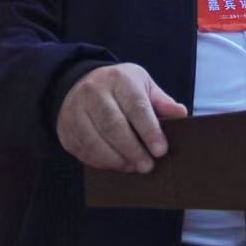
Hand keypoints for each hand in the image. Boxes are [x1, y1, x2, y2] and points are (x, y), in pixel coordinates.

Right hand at [55, 63, 187, 171]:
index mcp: (119, 79)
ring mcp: (75, 109)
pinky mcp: (65, 127)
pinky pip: (83, 150)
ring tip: (133, 167)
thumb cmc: (120, 87)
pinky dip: (101, 162)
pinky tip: (117, 165)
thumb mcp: (142, 85)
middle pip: (113, 125)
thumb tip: (180, 114)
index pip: (136, 106)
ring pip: (95, 140)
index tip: (161, 150)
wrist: (81, 83)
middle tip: (147, 166)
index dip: (149, 130)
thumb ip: (161, 102)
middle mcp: (94, 91)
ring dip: (116, 159)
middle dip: (133, 149)